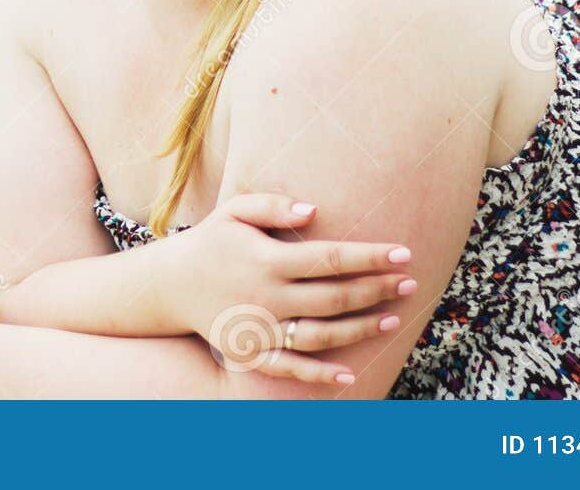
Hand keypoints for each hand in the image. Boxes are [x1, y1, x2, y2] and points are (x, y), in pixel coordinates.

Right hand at [160, 192, 413, 386]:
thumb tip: (314, 210)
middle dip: (376, 289)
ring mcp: (260, 329)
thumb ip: (273, 205)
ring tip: (394, 318)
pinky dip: (320, 374)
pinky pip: (290, 368)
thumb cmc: (212, 240)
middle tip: (410, 282)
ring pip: (321, 335)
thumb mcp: (235, 210)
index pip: (329, 258)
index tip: (403, 254)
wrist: (170, 284)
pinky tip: (349, 374)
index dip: (368, 257)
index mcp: (267, 259)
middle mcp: (266, 296)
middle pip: (333, 297)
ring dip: (361, 328)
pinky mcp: (251, 353)